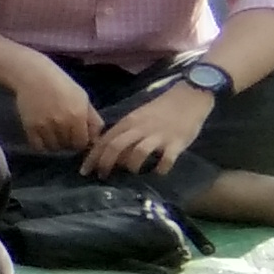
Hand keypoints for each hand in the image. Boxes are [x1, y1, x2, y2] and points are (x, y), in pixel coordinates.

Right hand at [8, 63, 102, 154]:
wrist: (34, 76)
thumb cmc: (62, 85)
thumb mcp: (83, 99)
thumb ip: (92, 120)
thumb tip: (96, 140)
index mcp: (78, 116)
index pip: (82, 143)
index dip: (80, 141)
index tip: (77, 136)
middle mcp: (62, 123)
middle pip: (68, 146)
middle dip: (68, 142)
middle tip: (64, 133)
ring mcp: (45, 126)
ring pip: (53, 147)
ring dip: (55, 143)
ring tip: (53, 133)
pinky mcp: (30, 126)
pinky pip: (38, 146)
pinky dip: (41, 144)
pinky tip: (42, 135)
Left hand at [84, 81, 213, 178]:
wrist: (189, 97)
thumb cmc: (161, 109)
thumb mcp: (138, 117)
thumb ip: (124, 132)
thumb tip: (110, 153)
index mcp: (128, 122)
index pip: (105, 140)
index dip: (93, 157)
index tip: (85, 171)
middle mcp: (140, 128)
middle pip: (116, 146)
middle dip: (105, 164)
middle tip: (102, 177)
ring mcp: (158, 135)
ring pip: (138, 152)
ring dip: (132, 166)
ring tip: (132, 173)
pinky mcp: (176, 142)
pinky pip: (167, 158)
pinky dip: (161, 168)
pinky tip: (159, 172)